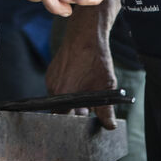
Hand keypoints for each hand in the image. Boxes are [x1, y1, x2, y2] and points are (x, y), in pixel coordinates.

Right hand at [47, 10, 119, 128]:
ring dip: (73, 100)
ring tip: (88, 94)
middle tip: (90, 111)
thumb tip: (110, 127)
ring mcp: (50, 78)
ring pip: (61, 98)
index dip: (74, 123)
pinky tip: (82, 82)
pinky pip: (59, 86)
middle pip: (61, 109)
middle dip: (75, 112)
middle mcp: (52, 87)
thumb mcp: (105, 87)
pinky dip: (70, 88)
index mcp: (62, 94)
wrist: (86, 33)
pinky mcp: (52, 70)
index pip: (63, 118)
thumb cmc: (96, 60)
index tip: (85, 122)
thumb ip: (106, 110)